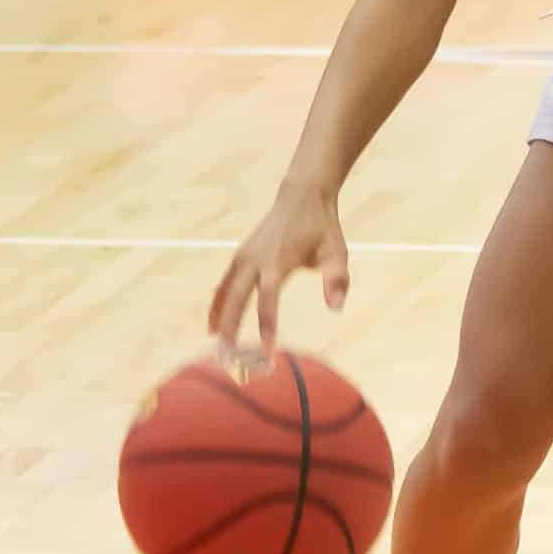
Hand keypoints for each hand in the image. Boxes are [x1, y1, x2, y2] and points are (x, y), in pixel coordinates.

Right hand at [208, 180, 349, 359]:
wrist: (301, 197)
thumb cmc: (322, 228)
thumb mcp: (337, 252)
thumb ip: (337, 280)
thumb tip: (336, 308)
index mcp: (277, 260)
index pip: (268, 298)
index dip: (266, 323)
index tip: (267, 348)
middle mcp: (255, 258)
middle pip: (236, 298)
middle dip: (230, 327)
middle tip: (226, 356)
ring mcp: (244, 255)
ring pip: (225, 291)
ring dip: (219, 317)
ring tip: (216, 346)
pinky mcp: (241, 255)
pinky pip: (225, 283)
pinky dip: (218, 303)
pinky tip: (215, 323)